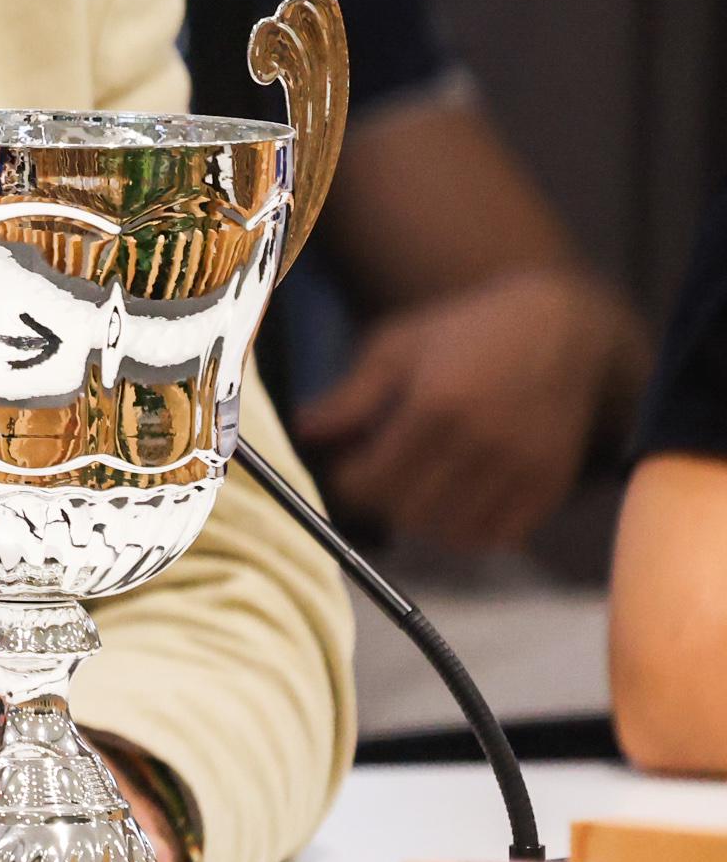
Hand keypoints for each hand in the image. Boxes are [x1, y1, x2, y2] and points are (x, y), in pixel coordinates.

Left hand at [296, 270, 626, 551]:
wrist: (558, 326)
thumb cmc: (464, 332)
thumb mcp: (396, 348)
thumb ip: (350, 396)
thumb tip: (304, 432)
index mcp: (437, 407)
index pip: (372, 482)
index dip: (347, 482)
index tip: (346, 466)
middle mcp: (484, 444)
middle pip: (408, 513)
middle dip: (381, 502)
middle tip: (377, 477)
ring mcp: (523, 468)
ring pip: (452, 532)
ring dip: (424, 519)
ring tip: (416, 487)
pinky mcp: (552, 483)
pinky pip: (499, 536)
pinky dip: (469, 530)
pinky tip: (456, 500)